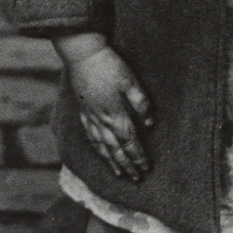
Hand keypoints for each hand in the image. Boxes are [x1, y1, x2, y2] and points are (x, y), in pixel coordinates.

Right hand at [59, 39, 152, 181]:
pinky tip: (100, 152)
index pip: (129, 141)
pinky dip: (96, 147)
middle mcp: (102, 119)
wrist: (82, 53)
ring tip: (118, 173)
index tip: (146, 168)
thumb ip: (141, 104)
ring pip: (101, 145)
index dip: (138, 156)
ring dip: (111, 161)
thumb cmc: (110, 65)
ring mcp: (90, 116)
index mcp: (116, 113)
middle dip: (127, 164)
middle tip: (135, 179)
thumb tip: (149, 125)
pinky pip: (89, 134)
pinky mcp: (83, 109)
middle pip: (115, 148)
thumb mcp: (131, 81)